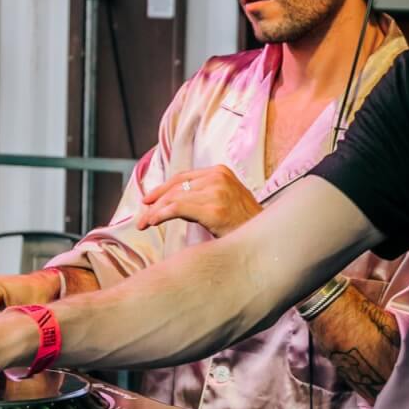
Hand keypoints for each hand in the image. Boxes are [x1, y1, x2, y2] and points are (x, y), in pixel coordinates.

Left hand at [134, 164, 259, 237]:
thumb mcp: (226, 199)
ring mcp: (216, 192)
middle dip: (155, 203)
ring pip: (174, 198)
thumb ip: (204, 195)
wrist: (266, 237)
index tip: (148, 200)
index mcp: (220, 171)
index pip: (182, 177)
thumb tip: (173, 203)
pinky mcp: (213, 209)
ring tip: (144, 224)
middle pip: (175, 187)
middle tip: (142, 218)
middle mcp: (218, 177)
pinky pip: (178, 209)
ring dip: (155, 212)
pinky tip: (154, 222)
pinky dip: (162, 215)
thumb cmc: (245, 224)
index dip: (162, 189)